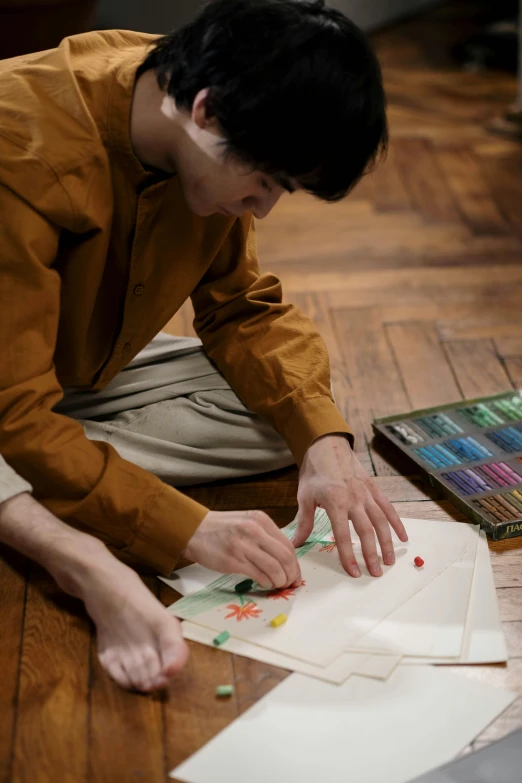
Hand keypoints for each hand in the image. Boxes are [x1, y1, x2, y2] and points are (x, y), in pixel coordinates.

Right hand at [183, 509, 301, 588]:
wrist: (193, 530)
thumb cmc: (221, 529)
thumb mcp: (246, 523)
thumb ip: (265, 536)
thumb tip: (285, 559)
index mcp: (261, 520)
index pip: (288, 545)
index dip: (295, 564)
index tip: (295, 575)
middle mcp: (254, 530)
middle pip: (285, 558)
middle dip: (291, 575)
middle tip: (289, 584)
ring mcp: (243, 545)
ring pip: (275, 568)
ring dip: (280, 582)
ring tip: (277, 586)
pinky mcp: (233, 560)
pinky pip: (259, 576)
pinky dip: (266, 583)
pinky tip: (265, 585)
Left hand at [294, 435, 407, 577]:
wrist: (328, 446)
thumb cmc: (315, 473)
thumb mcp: (304, 496)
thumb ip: (304, 522)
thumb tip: (296, 543)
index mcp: (335, 503)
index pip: (343, 535)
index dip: (349, 555)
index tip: (354, 572)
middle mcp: (354, 499)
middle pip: (366, 531)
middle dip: (372, 554)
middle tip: (376, 573)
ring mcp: (366, 494)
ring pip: (381, 522)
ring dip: (387, 543)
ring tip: (390, 561)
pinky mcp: (374, 489)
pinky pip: (388, 508)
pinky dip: (397, 523)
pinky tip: (403, 538)